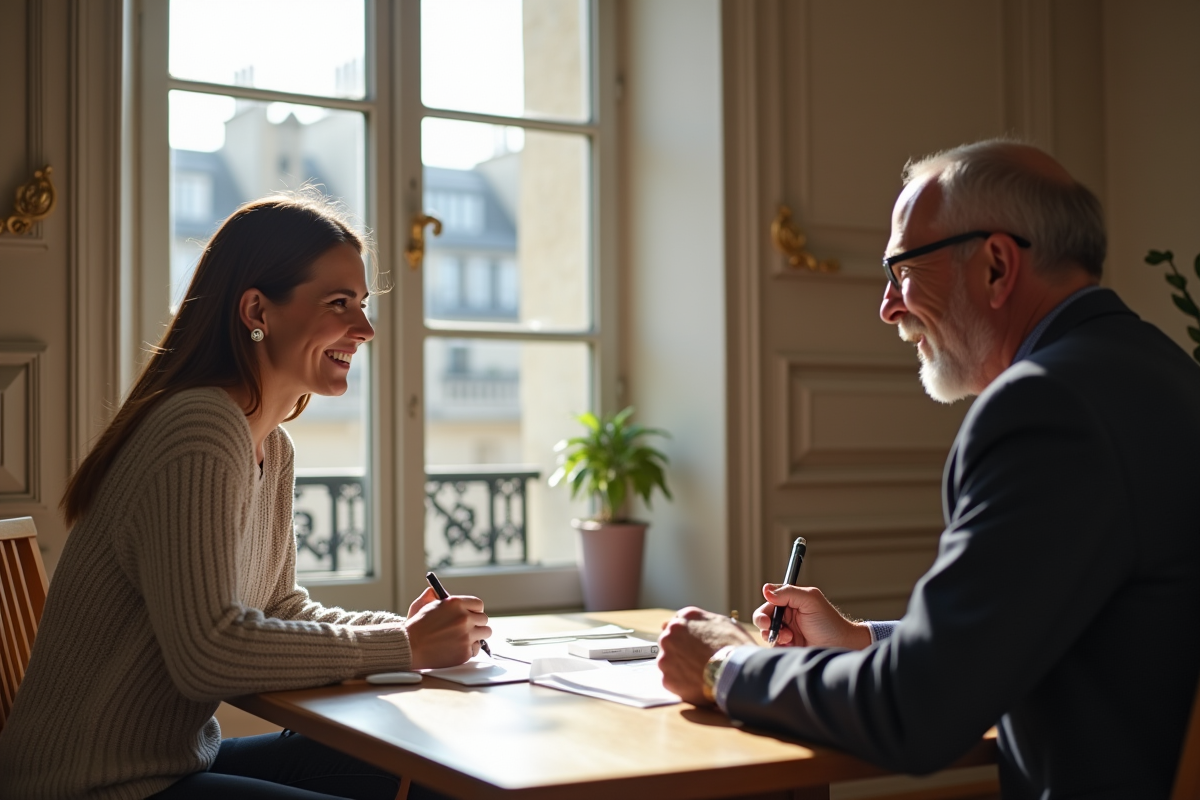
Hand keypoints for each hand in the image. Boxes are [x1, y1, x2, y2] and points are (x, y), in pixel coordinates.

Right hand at [405, 587, 491, 669]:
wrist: (409, 647)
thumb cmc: (416, 626)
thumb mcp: (424, 603)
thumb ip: (436, 595)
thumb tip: (442, 592)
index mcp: (456, 603)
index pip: (478, 604)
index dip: (474, 610)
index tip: (471, 614)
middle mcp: (464, 618)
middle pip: (484, 619)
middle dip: (476, 623)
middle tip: (468, 627)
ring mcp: (466, 636)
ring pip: (485, 633)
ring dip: (477, 635)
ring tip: (465, 637)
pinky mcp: (465, 651)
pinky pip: (476, 648)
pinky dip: (469, 649)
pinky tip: (458, 647)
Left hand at [656, 606, 754, 706]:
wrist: (736, 673)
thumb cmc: (735, 647)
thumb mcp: (724, 623)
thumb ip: (704, 619)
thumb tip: (690, 622)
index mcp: (685, 617)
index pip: (678, 623)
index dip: (687, 635)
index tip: (694, 645)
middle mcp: (670, 634)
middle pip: (670, 641)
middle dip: (681, 650)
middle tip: (698, 660)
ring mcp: (666, 657)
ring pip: (668, 661)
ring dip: (679, 666)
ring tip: (699, 674)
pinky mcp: (667, 678)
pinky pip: (670, 680)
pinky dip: (680, 683)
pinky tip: (695, 684)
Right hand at [751, 584, 870, 649]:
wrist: (840, 646)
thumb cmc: (829, 623)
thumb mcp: (810, 601)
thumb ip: (788, 592)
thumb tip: (766, 590)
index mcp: (791, 600)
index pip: (769, 599)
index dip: (765, 607)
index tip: (767, 616)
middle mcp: (787, 614)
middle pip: (763, 615)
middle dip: (764, 622)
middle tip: (769, 626)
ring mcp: (786, 630)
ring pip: (766, 631)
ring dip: (774, 634)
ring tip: (789, 638)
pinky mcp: (787, 645)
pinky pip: (773, 645)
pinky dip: (778, 645)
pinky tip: (791, 644)